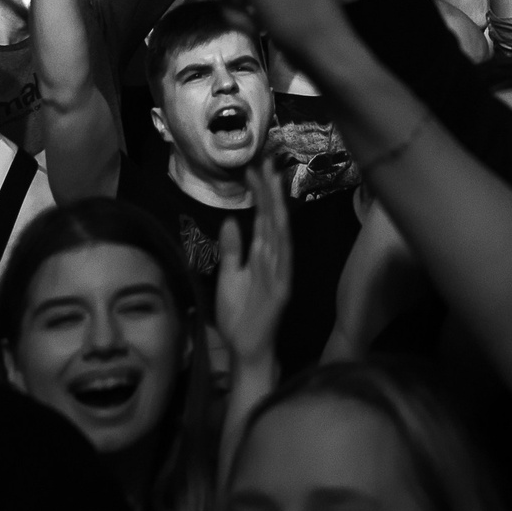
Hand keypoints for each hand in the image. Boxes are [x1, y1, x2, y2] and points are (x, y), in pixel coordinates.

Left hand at [216, 156, 292, 373]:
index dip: (259, 194)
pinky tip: (277, 224)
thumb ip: (233, 249)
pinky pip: (281, 261)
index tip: (252, 169)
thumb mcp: (230, 276)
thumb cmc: (239, 314)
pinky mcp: (281, 288)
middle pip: (273, 218)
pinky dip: (280, 242)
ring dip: (277, 208)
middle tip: (264, 163)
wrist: (246, 347)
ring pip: (280, 234)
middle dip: (269, 191)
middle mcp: (275, 258)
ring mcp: (280, 272)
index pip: (262, 217)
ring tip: (273, 183)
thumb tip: (232, 218)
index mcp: (263, 254)